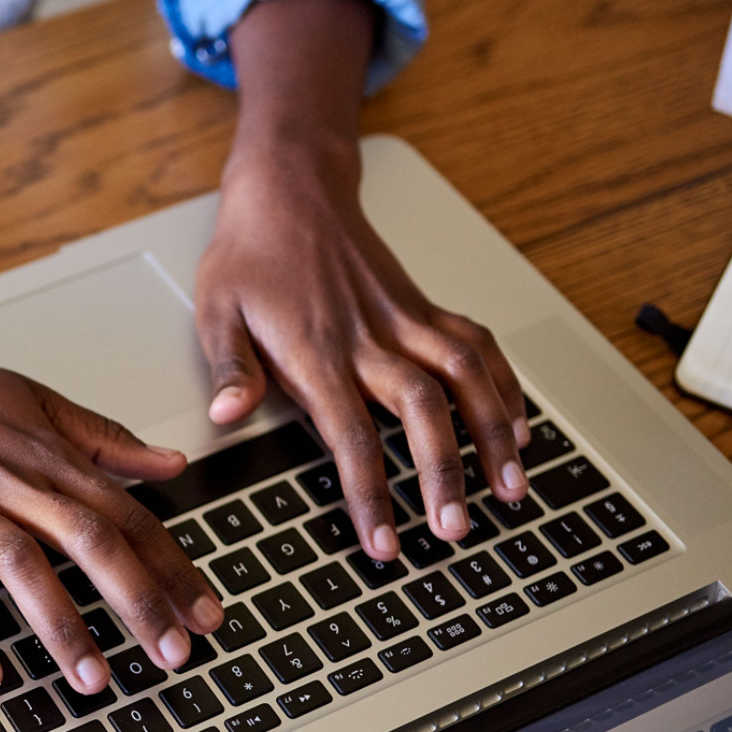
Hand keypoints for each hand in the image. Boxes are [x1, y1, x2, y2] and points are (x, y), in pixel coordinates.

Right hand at [0, 317, 224, 692]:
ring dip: (63, 628)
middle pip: (92, 544)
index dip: (173, 568)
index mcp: (52, 457)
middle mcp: (15, 482)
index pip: (129, 517)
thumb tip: (170, 463)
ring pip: (24, 567)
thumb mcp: (38, 404)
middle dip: (139, 602)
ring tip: (94, 681)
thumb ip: (106, 440)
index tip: (206, 613)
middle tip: (175, 655)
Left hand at [195, 137, 530, 561]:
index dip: (370, 493)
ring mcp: (404, 318)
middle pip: (420, 410)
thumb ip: (229, 367)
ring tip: (511, 488)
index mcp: (315, 351)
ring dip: (491, 433)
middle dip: (444, 473)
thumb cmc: (249, 254)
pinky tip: (516, 426)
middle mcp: (369, 337)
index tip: (384, 543)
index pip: (350, 435)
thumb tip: (226, 416)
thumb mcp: (215, 309)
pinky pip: (475, 344)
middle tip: (456, 528)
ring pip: (464, 375)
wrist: (289, 187)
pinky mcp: (422, 306)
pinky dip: (502, 384)